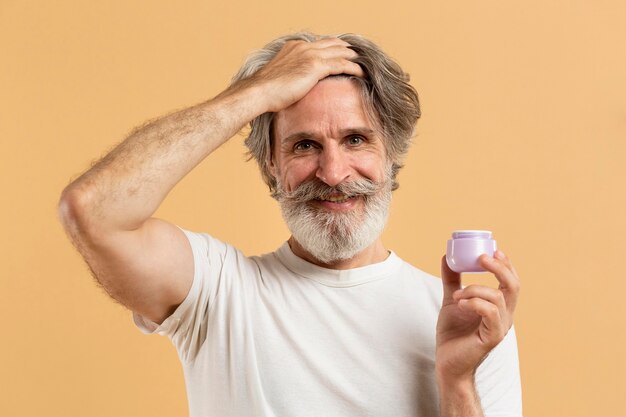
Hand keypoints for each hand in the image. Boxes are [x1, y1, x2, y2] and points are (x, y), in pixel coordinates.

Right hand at [243, 37, 363, 112]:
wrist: (259, 92)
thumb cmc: (266, 91)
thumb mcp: (280, 77)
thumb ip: (291, 75)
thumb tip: (296, 85)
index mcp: (294, 47)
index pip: (320, 43)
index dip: (333, 48)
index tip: (342, 53)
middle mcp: (303, 47)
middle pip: (333, 44)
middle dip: (346, 49)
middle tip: (358, 56)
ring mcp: (310, 55)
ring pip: (340, 52)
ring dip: (353, 57)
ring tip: (364, 63)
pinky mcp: (315, 66)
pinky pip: (341, 64)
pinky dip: (353, 67)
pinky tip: (361, 72)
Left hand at [435, 250, 520, 383]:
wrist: (447, 363)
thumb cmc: (453, 334)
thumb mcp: (452, 300)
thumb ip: (452, 280)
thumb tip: (447, 257)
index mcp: (498, 306)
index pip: (511, 281)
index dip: (506, 264)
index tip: (494, 250)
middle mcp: (504, 316)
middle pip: (513, 286)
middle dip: (500, 268)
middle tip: (481, 258)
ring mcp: (500, 327)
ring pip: (498, 297)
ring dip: (474, 289)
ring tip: (457, 295)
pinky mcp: (492, 338)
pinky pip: (490, 313)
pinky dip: (475, 302)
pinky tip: (460, 303)